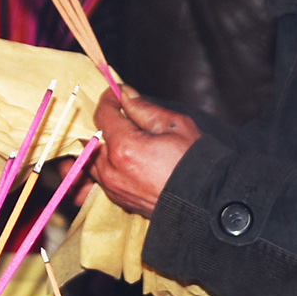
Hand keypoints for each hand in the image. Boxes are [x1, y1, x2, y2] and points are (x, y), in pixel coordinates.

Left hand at [90, 88, 198, 217]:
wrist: (204, 202)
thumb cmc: (194, 163)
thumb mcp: (174, 125)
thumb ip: (144, 108)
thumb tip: (125, 95)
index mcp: (124, 147)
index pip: (103, 115)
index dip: (109, 99)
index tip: (117, 93)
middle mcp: (111, 169)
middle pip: (94, 137)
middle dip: (106, 124)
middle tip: (124, 118)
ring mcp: (113, 187)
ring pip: (92, 160)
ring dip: (101, 147)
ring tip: (118, 141)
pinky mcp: (118, 199)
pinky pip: (99, 180)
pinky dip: (101, 169)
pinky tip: (116, 164)